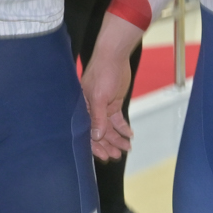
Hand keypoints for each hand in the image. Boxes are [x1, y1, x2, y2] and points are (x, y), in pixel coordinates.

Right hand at [82, 21, 141, 161]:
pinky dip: (123, 128)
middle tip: (117, 155)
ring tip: (127, 148)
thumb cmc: (102, 73)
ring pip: (109, 128)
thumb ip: (98, 117)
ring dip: (117, 138)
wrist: (114, 56)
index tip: (104, 156)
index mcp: (83, 108)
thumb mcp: (99, 96)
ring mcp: (103, 107)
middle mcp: (91, 110)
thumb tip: (97, 137)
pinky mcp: (113, 103)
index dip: (95, 145)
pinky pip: (117, 120)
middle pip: (98, 132)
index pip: (86, 131)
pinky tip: (130, 135)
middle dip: (108, 145)